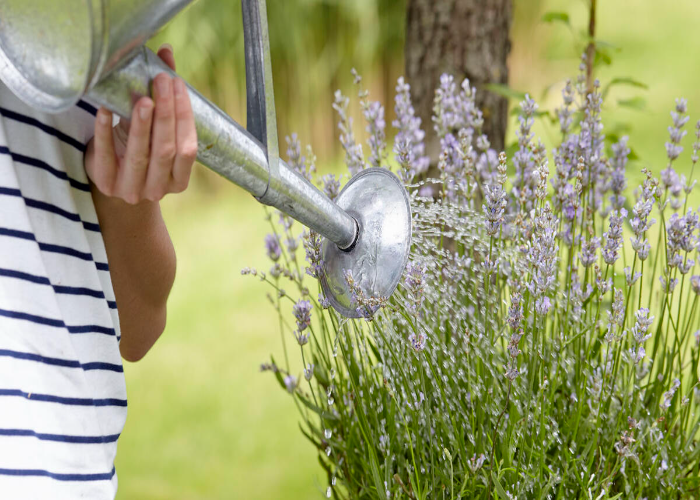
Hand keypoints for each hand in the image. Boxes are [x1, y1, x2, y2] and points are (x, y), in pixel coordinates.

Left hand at [85, 44, 196, 203]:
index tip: (178, 85)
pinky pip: (106, 155)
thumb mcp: (156, 130)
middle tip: (161, 81)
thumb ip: (164, 98)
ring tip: (142, 96)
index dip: (184, 116)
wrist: (113, 179)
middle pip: (166, 150)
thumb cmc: (141, 150)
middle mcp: (158, 189)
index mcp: (179, 181)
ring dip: (142, 123)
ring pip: (140, 155)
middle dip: (165, 113)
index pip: (188, 149)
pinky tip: (105, 109)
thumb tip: (166, 51)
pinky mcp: (106, 183)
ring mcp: (132, 190)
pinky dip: (104, 130)